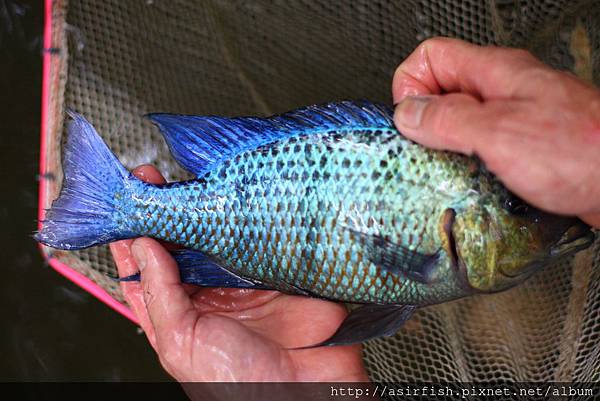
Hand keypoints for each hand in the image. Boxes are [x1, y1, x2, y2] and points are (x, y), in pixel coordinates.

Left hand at [109, 165, 367, 382]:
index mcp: (180, 314)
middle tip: (151, 181)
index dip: (133, 236)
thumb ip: (161, 294)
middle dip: (164, 212)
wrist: (304, 389)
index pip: (147, 269)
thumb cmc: (237, 382)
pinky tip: (233, 195)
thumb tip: (143, 246)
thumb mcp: (182, 342)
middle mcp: (209, 292)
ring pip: (215, 234)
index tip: (123, 203)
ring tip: (186, 181)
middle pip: (180, 244)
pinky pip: (255, 234)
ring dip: (202, 208)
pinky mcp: (274, 267)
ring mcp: (242, 277)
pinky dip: (244, 214)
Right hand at [392, 37, 599, 227]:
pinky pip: (481, 148)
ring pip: (461, 123)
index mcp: (495, 72)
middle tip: (427, 150)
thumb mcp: (500, 133)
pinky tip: (475, 183)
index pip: (431, 56)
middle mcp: (504, 91)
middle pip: (442, 91)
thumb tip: (408, 114)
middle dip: (426, 122)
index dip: (411, 84)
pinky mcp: (524, 147)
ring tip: (451, 169)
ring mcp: (515, 118)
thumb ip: (449, 120)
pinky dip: (469, 165)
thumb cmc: (586, 151)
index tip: (409, 118)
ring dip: (447, 148)